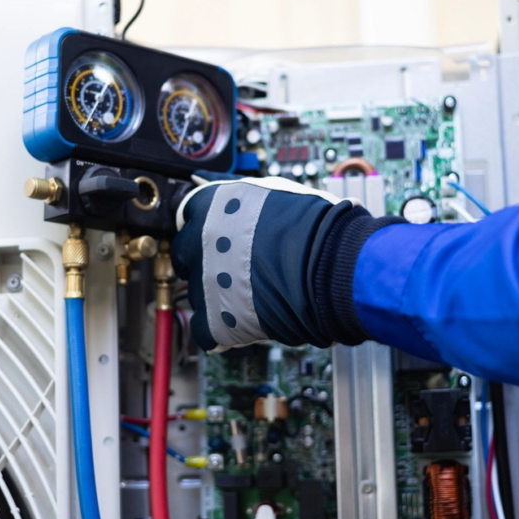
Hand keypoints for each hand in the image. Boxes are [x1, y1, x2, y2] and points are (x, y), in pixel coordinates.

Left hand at [170, 173, 403, 351]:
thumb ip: (240, 196)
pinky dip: (218, 330)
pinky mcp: (214, 319)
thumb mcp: (274, 192)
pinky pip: (202, 328)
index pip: (187, 215)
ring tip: (248, 294)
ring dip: (215, 293)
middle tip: (229, 266)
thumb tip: (222, 188)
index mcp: (211, 205)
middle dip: (202, 260)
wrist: (334, 266)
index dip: (203, 228)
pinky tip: (239, 322)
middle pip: (183, 253)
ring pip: (195, 291)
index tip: (213, 237)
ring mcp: (203, 281)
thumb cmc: (315, 227)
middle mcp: (198, 241)